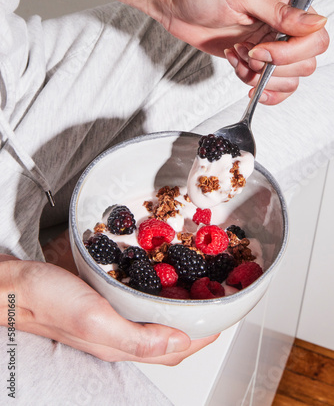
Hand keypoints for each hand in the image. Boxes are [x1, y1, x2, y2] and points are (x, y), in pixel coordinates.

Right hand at [0, 257, 217, 363]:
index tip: (225, 319)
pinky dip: (158, 293)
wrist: (17, 285)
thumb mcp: (94, 320)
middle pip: (169, 336)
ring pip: (156, 318)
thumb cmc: (48, 301)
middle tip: (215, 301)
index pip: (175, 350)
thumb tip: (180, 343)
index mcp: (121, 343)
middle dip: (196, 323)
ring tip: (197, 289)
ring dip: (179, 307)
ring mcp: (112, 315)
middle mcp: (120, 332)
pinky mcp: (103, 299)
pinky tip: (162, 278)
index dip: (203, 338)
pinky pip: (140, 300)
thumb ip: (136, 338)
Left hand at [165, 0, 328, 104]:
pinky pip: (272, 87)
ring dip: (258, 76)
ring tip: (237, 56)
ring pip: (287, 80)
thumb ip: (281, 12)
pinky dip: (256, 86)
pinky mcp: (254, 63)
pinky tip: (240, 72)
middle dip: (271, 66)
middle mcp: (284, 28)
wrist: (178, 6)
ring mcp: (270, 47)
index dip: (290, 52)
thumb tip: (316, 22)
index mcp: (290, 5)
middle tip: (246, 52)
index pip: (314, 39)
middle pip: (304, 64)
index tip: (260, 49)